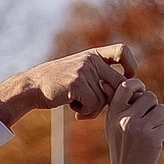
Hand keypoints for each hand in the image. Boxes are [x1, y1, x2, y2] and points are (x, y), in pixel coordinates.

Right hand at [0, 45, 128, 126]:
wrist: (33, 86)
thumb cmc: (59, 85)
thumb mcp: (81, 73)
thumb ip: (101, 78)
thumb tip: (129, 94)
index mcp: (94, 55)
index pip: (122, 50)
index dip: (131, 66)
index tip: (127, 79)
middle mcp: (91, 60)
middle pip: (120, 83)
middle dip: (115, 101)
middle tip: (99, 108)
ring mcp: (84, 70)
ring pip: (106, 99)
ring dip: (95, 110)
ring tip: (80, 107)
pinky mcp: (77, 83)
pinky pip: (94, 105)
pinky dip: (87, 112)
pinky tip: (74, 110)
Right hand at [105, 78, 163, 163]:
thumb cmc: (121, 145)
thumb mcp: (112, 124)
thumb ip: (112, 103)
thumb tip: (104, 82)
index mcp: (114, 113)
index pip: (126, 86)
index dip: (137, 85)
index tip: (141, 91)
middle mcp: (126, 119)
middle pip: (149, 96)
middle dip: (152, 105)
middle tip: (148, 116)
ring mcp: (140, 129)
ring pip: (160, 109)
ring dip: (159, 118)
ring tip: (150, 129)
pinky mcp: (153, 138)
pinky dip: (162, 132)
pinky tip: (153, 141)